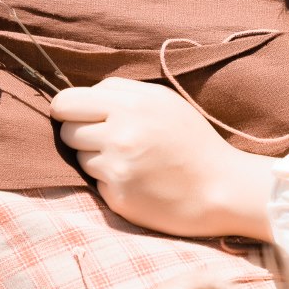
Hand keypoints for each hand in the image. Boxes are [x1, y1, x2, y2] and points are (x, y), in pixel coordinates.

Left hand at [50, 77, 274, 240]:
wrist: (222, 188)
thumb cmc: (192, 140)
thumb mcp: (163, 101)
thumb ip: (122, 92)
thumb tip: (82, 95)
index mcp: (131, 105)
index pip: (66, 101)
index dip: (67, 108)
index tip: (75, 114)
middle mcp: (120, 135)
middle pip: (67, 130)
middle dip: (80, 132)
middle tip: (107, 139)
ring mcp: (117, 168)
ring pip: (79, 157)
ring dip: (96, 157)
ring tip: (131, 159)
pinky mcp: (118, 197)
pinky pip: (95, 182)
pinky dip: (110, 180)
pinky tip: (138, 180)